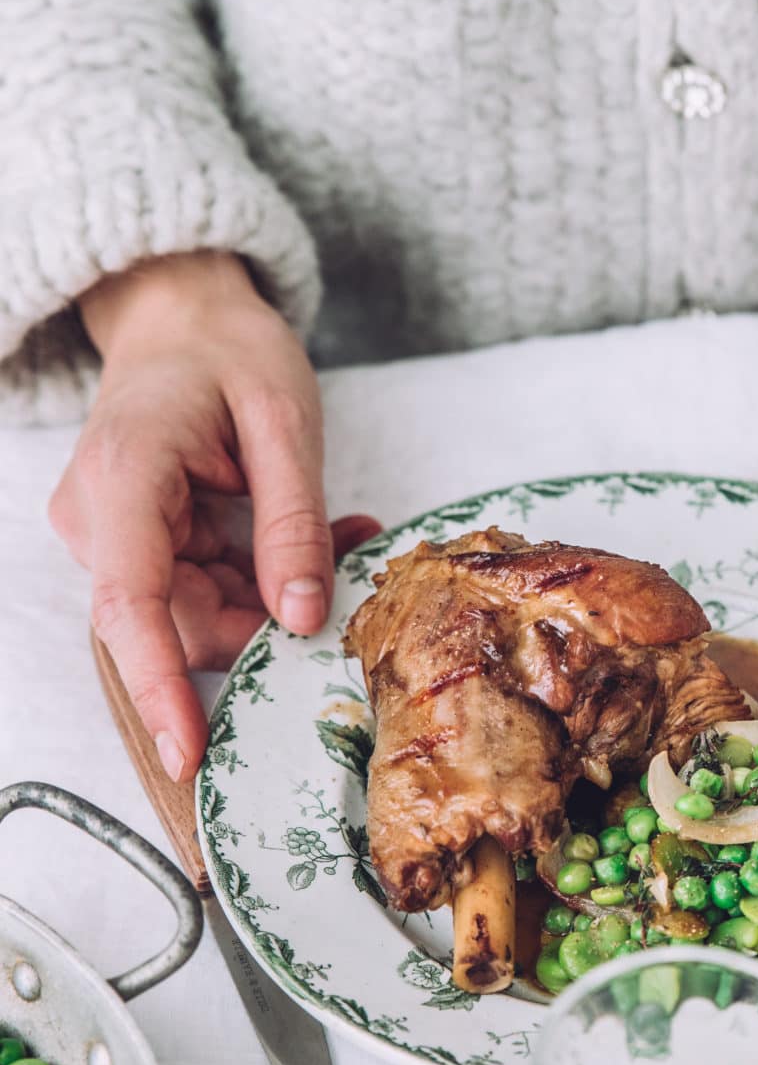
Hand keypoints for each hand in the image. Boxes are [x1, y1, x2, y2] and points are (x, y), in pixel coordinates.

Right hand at [51, 252, 379, 780]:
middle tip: (349, 561)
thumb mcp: (285, 422)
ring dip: (273, 595)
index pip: (132, 605)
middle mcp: (100, 517)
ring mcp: (113, 534)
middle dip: (266, 619)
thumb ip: (294, 523)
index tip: (188, 750)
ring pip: (198, 612)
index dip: (161, 685)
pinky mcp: (137, 543)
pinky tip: (315, 536)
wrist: (181, 314)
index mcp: (126, 478)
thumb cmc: (229, 348)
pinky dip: (261, 577)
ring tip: (342, 534)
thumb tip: (303, 619)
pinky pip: (203, 589)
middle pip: (179, 620)